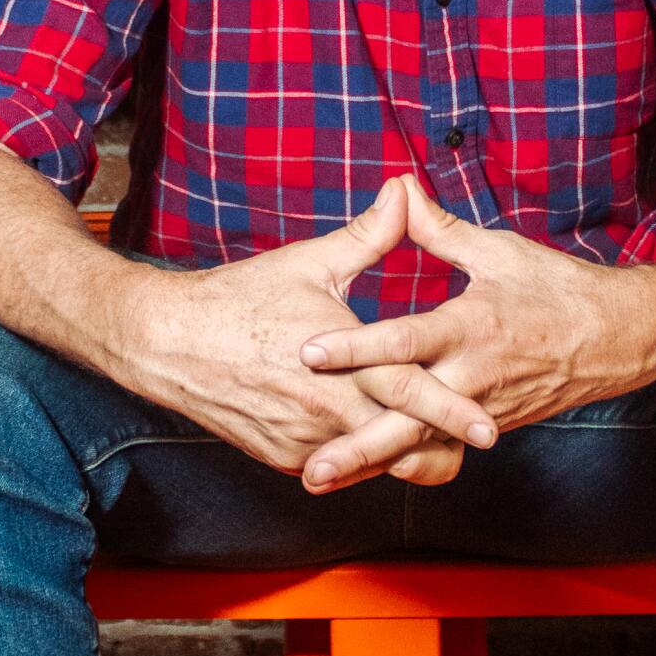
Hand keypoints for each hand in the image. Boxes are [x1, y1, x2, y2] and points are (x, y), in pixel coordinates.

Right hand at [120, 179, 497, 488]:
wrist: (166, 342)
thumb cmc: (239, 299)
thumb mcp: (309, 263)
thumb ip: (369, 235)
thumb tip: (406, 190)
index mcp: (340, 364)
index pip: (410, 394)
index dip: (452, 413)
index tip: (489, 427)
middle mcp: (326, 412)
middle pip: (401, 448)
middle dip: (443, 449)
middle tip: (480, 437)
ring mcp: (304, 441)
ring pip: (372, 464)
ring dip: (402, 450)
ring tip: (435, 434)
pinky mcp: (286, 457)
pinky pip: (338, 464)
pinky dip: (360, 452)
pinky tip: (374, 432)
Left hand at [295, 176, 655, 487]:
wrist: (621, 339)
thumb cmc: (560, 289)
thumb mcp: (500, 251)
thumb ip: (439, 229)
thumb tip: (397, 187)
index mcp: (471, 328)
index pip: (402, 342)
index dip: (354, 348)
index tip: (307, 353)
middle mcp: (473, 377)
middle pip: (406, 418)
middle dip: (356, 446)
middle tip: (311, 469)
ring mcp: (481, 410)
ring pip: (418, 444)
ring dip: (370, 465)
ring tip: (320, 481)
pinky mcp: (488, 427)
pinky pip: (439, 447)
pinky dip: (400, 462)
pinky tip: (360, 475)